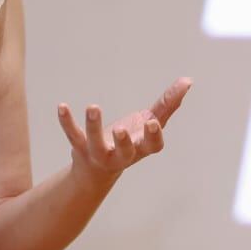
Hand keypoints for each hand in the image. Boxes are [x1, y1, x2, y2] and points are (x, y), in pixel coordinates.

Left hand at [57, 77, 192, 184]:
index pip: (152, 146)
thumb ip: (168, 104)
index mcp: (142, 148)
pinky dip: (67, 122)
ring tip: (93, 107)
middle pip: (124, 152)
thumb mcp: (149, 123)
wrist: (97, 169)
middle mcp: (122, 155)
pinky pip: (73, 135)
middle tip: (120, 130)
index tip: (153, 123)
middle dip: (123, 142)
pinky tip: (62, 106)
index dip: (153, 137)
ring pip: (96, 143)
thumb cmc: (130, 141)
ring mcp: (100, 153)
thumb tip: (188, 80)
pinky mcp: (80, 148)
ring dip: (94, 126)